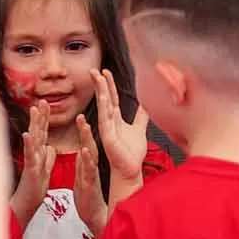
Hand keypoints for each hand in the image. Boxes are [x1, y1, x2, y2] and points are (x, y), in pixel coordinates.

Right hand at [11, 105, 54, 219]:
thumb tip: (49, 146)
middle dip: (40, 116)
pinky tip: (28, 134)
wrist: (26, 205)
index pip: (43, 132)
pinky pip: (31, 156)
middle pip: (39, 131)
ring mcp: (32, 161)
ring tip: (35, 110)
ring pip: (34, 140)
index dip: (45, 119)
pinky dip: (30, 145)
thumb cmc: (34, 189)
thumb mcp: (45, 170)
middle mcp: (35, 155)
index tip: (46, 104)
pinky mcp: (32, 171)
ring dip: (35, 124)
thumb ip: (47, 157)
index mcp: (40, 154)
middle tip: (42, 100)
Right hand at [93, 68, 151, 185]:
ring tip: (98, 78)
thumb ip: (140, 118)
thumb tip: (143, 107)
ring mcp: (108, 128)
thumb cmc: (131, 153)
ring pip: (104, 105)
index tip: (105, 72)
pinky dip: (104, 108)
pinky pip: (105, 120)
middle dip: (100, 83)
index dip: (108, 84)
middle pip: (105, 98)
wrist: (129, 169)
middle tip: (94, 70)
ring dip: (101, 91)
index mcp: (116, 119)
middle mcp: (110, 121)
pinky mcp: (108, 136)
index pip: (111, 97)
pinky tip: (104, 97)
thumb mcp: (139, 130)